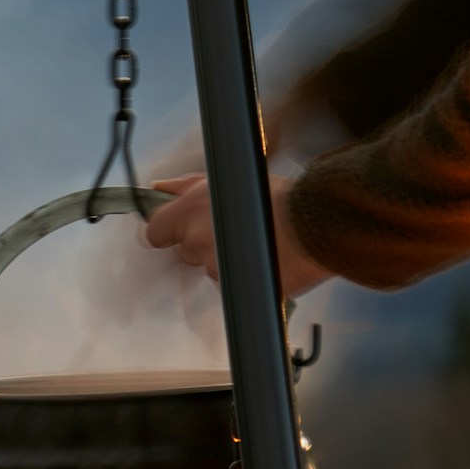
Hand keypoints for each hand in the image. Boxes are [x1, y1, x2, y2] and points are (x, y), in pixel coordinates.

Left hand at [142, 173, 333, 296]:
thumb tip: (159, 189)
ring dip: (224, 259)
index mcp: (189, 212)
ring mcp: (214, 267)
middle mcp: (197, 241)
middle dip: (202, 242)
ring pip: (209, 268)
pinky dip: (240, 274)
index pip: (154, 232)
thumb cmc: (275, 198)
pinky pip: (229, 284)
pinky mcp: (233, 288)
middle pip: (185, 251)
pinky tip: (259, 258)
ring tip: (251, 241)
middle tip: (230, 229)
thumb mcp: (226, 180)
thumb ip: (185, 187)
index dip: (167, 230)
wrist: (315, 222)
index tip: (180, 227)